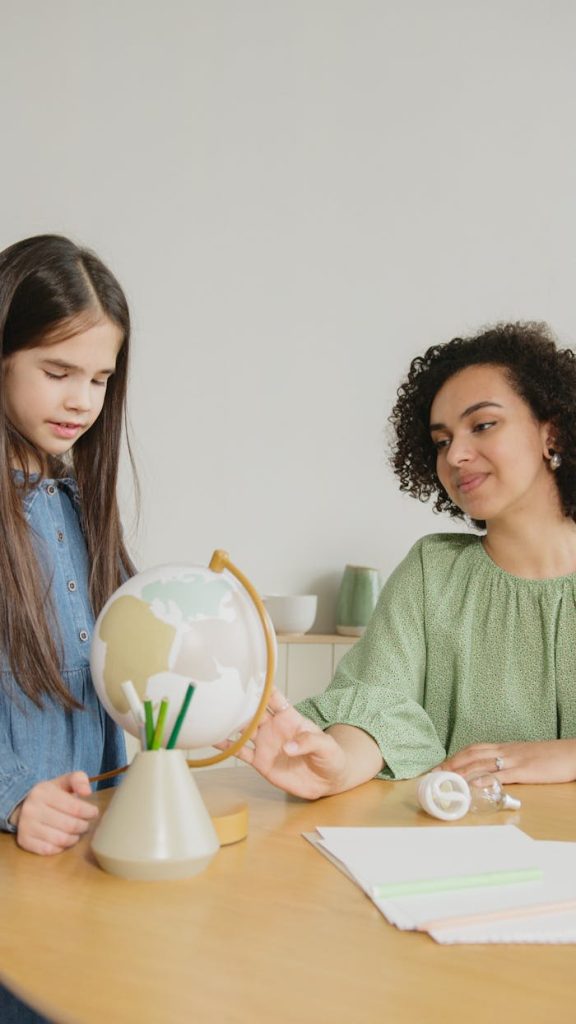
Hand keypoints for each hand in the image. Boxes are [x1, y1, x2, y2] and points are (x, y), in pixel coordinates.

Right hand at [11, 772, 98, 854]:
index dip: (89, 812)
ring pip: (61, 839)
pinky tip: (63, 840)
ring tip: (76, 833)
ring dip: (74, 838)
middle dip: (83, 826)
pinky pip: (49, 850)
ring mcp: (26, 826)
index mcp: (43, 792)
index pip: (75, 807)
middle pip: (70, 825)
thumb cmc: (51, 794)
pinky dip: (61, 847)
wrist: (24, 806)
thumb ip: (79, 779)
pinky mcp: (24, 841)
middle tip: (85, 824)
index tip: (94, 813)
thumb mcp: (64, 781)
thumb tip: (87, 792)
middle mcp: (32, 809)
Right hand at [224, 688, 350, 798]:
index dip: (263, 687)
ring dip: (230, 722)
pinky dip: (227, 746)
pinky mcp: (261, 762)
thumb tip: (287, 747)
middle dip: (240, 702)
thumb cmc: (331, 757)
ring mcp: (266, 743)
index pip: (274, 698)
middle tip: (225, 694)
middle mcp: (274, 727)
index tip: (249, 676)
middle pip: (254, 711)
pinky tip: (214, 739)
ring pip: (243, 729)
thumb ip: (308, 742)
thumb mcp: (326, 746)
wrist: (328, 781)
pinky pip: (241, 752)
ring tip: (214, 714)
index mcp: (290, 717)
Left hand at [440, 739, 575, 783]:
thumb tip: (493, 773)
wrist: (571, 753)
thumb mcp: (525, 756)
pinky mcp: (525, 771)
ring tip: (446, 778)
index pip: (474, 749)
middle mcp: (506, 751)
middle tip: (434, 773)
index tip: (441, 765)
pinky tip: (475, 784)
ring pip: (482, 762)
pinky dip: (486, 779)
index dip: (456, 757)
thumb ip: (509, 762)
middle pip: (472, 754)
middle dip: (452, 763)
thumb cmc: (550, 756)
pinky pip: (502, 775)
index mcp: (505, 748)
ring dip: (462, 771)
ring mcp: (515, 760)